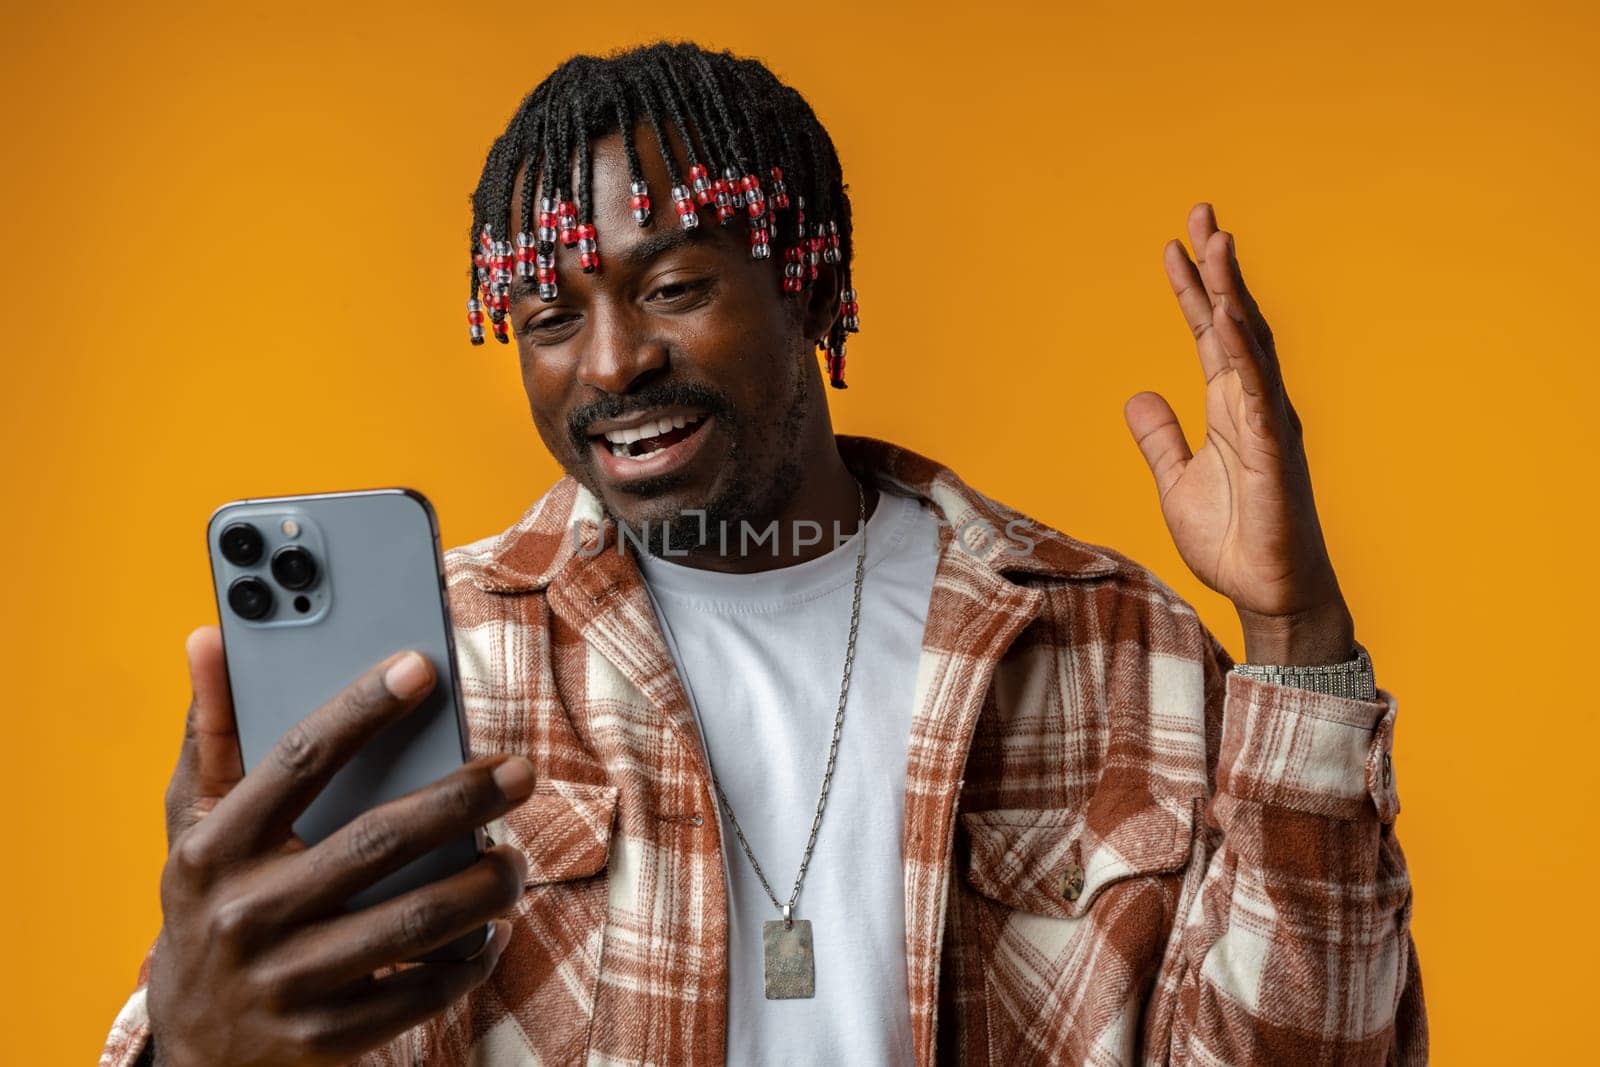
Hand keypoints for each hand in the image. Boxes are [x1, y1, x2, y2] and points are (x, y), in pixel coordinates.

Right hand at [147, 626, 533, 1066]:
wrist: (196, 1049)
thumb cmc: (209, 907)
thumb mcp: (190, 826)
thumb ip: (210, 734)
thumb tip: (209, 634)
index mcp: (211, 850)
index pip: (299, 760)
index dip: (362, 708)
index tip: (422, 667)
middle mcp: (244, 916)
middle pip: (378, 840)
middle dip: (463, 800)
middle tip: (520, 771)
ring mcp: (286, 982)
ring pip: (414, 921)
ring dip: (484, 884)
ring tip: (516, 859)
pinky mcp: (325, 1038)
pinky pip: (421, 991)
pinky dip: (470, 957)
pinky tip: (493, 929)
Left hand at [1124, 203, 1353, 664]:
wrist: (1267, 592)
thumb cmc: (1233, 539)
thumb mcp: (1176, 481)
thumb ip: (1160, 438)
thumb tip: (1138, 397)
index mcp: (1230, 408)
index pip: (1210, 335)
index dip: (1194, 290)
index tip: (1176, 245)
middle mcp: (1253, 405)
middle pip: (1234, 323)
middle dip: (1218, 269)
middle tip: (1203, 213)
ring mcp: (1267, 425)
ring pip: (1249, 346)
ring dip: (1233, 294)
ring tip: (1216, 245)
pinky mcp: (1273, 454)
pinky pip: (1257, 395)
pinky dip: (1242, 355)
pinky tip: (1229, 318)